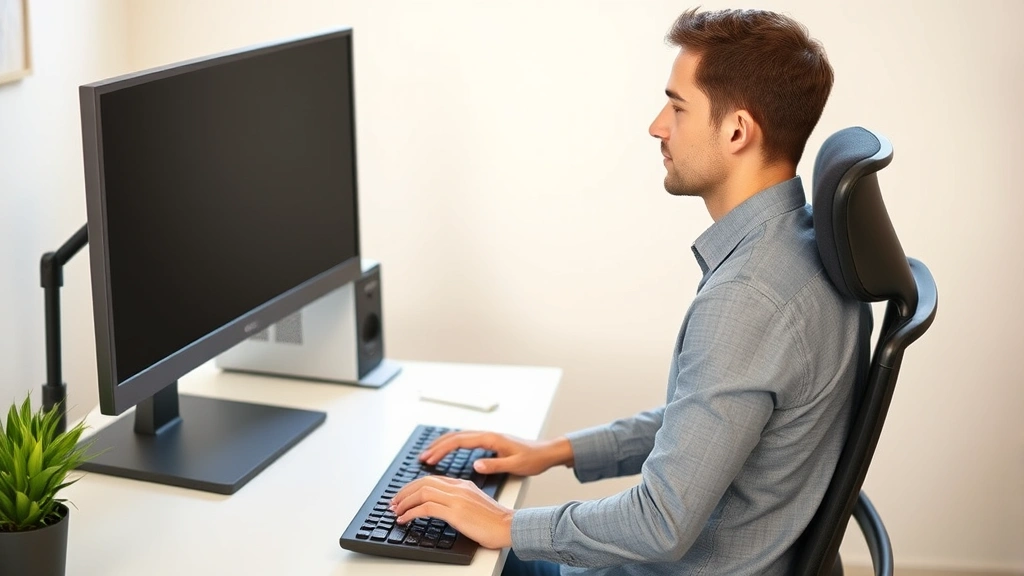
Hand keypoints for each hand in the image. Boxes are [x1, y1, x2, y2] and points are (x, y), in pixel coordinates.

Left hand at [389, 476, 512, 548]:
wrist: (510, 526)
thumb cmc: (495, 521)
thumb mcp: (475, 504)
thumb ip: (459, 501)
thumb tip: (442, 508)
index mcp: (463, 484)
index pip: (432, 479)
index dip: (414, 487)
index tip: (403, 496)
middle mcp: (458, 487)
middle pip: (423, 482)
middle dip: (404, 492)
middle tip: (393, 502)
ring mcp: (457, 498)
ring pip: (422, 492)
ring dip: (404, 502)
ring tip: (395, 511)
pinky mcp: (455, 512)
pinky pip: (426, 508)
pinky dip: (411, 513)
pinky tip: (404, 519)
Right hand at [419, 431, 573, 475]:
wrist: (546, 452)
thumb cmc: (533, 459)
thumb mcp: (515, 466)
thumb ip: (495, 465)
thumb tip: (475, 464)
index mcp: (490, 438)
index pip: (459, 441)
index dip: (442, 449)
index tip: (430, 458)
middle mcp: (487, 434)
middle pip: (455, 436)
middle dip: (437, 446)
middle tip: (422, 457)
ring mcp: (488, 437)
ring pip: (459, 436)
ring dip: (442, 444)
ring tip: (429, 454)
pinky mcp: (490, 441)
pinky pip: (465, 440)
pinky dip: (452, 445)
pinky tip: (447, 452)